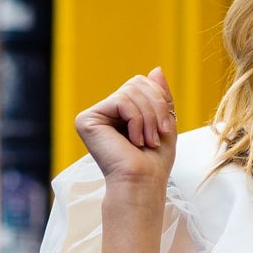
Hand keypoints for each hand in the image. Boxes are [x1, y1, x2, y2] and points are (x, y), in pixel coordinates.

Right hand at [75, 66, 176, 189]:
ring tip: (148, 142)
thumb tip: (156, 69)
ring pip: (130, 91)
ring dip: (148, 118)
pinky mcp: (86, 120)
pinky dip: (136, 120)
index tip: (166, 129)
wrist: (143, 183)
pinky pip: (121, 101)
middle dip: (155, 107)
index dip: (159, 100)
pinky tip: (134, 141)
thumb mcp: (164, 123)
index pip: (141, 84)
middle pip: (136, 83)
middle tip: (159, 136)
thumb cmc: (154, 163)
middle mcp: (104, 112)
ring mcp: (93, 116)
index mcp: (120, 113)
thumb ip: (159, 96)